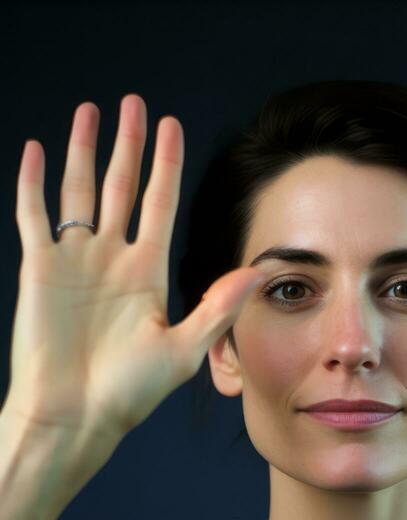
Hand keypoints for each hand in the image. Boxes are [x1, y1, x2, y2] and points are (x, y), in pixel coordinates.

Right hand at [5, 94, 264, 443]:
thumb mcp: (183, 349)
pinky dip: (33, 183)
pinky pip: (34, 215)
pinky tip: (37, 149)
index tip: (173, 125)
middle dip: (128, 145)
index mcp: (148, 272)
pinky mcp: (39, 268)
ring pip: (78, 190)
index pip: (160, 203)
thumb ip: (218, 307)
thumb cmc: (129, 392)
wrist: (76, 415)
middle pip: (121, 186)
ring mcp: (75, 260)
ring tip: (89, 111)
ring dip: (82, 150)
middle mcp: (113, 259)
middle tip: (134, 103)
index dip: (166, 164)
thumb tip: (260, 270)